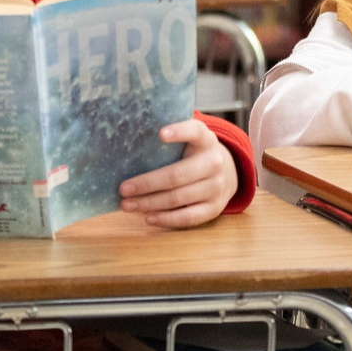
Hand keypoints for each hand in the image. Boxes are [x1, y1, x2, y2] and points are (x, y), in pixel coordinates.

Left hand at [120, 118, 236, 228]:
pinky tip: (147, 217)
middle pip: (177, 175)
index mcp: (206, 139)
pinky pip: (187, 217)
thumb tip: (129, 142)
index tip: (160, 134)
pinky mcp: (215, 208)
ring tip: (127, 205)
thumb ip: (170, 138)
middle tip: (123, 188)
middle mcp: (214, 162)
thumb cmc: (196, 154)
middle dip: (147, 183)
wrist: (228, 173)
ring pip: (178, 198)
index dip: (179, 132)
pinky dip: (165, 219)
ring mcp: (217, 187)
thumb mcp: (190, 139)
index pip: (194, 131)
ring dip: (149, 203)